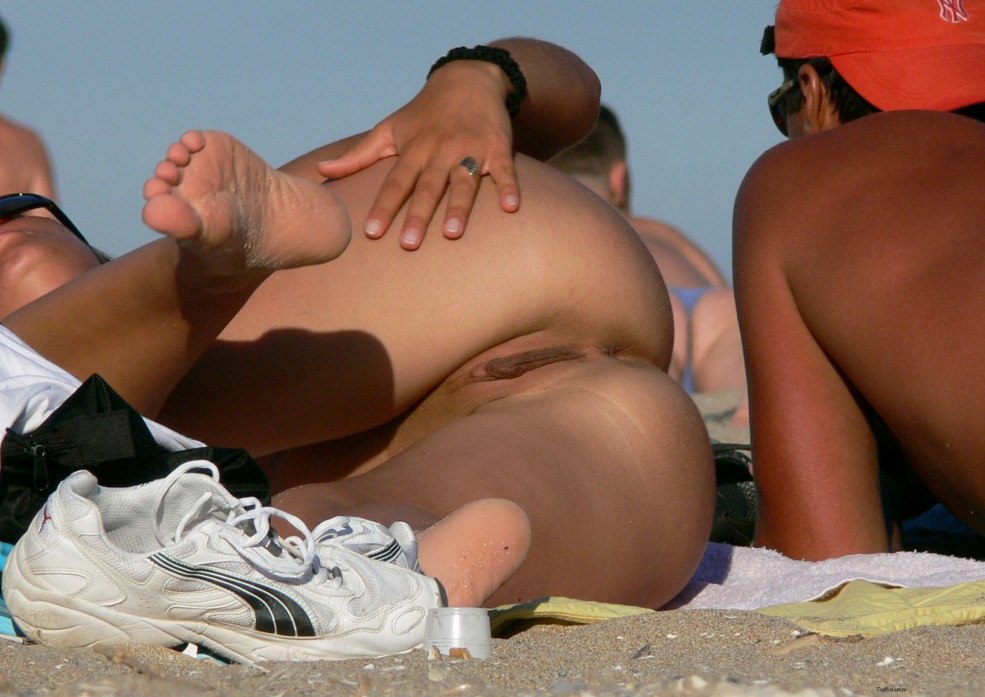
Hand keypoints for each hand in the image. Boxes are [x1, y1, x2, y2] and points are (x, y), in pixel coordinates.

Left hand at [317, 61, 520, 249]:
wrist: (469, 78)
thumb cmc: (424, 113)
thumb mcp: (389, 129)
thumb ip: (358, 155)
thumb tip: (320, 172)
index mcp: (414, 149)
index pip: (395, 183)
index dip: (383, 207)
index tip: (371, 232)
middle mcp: (440, 150)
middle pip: (427, 187)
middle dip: (417, 214)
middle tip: (408, 244)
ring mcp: (470, 149)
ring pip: (463, 181)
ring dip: (459, 207)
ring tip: (452, 234)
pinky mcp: (498, 147)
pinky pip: (504, 170)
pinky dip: (509, 187)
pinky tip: (511, 208)